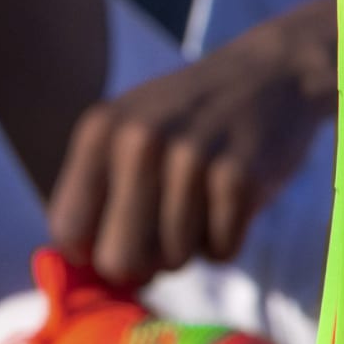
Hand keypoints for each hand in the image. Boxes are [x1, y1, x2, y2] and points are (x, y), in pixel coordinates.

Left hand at [47, 0, 338, 286]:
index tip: (122, 231)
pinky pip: (221, 251)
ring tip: (206, 200)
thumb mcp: (132, 128)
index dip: (96, 247)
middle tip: (166, 232)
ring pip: (174, 260)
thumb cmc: (193, 116)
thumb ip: (97, 188)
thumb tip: (80, 271)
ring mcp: (192, 157)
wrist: (274, 73)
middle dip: (144, 262)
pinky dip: (230, 239)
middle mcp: (140, 140)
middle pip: (118, 259)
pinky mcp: (240, 177)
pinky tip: (234, 198)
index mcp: (102, 128)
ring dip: (193, 245)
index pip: (69, 230)